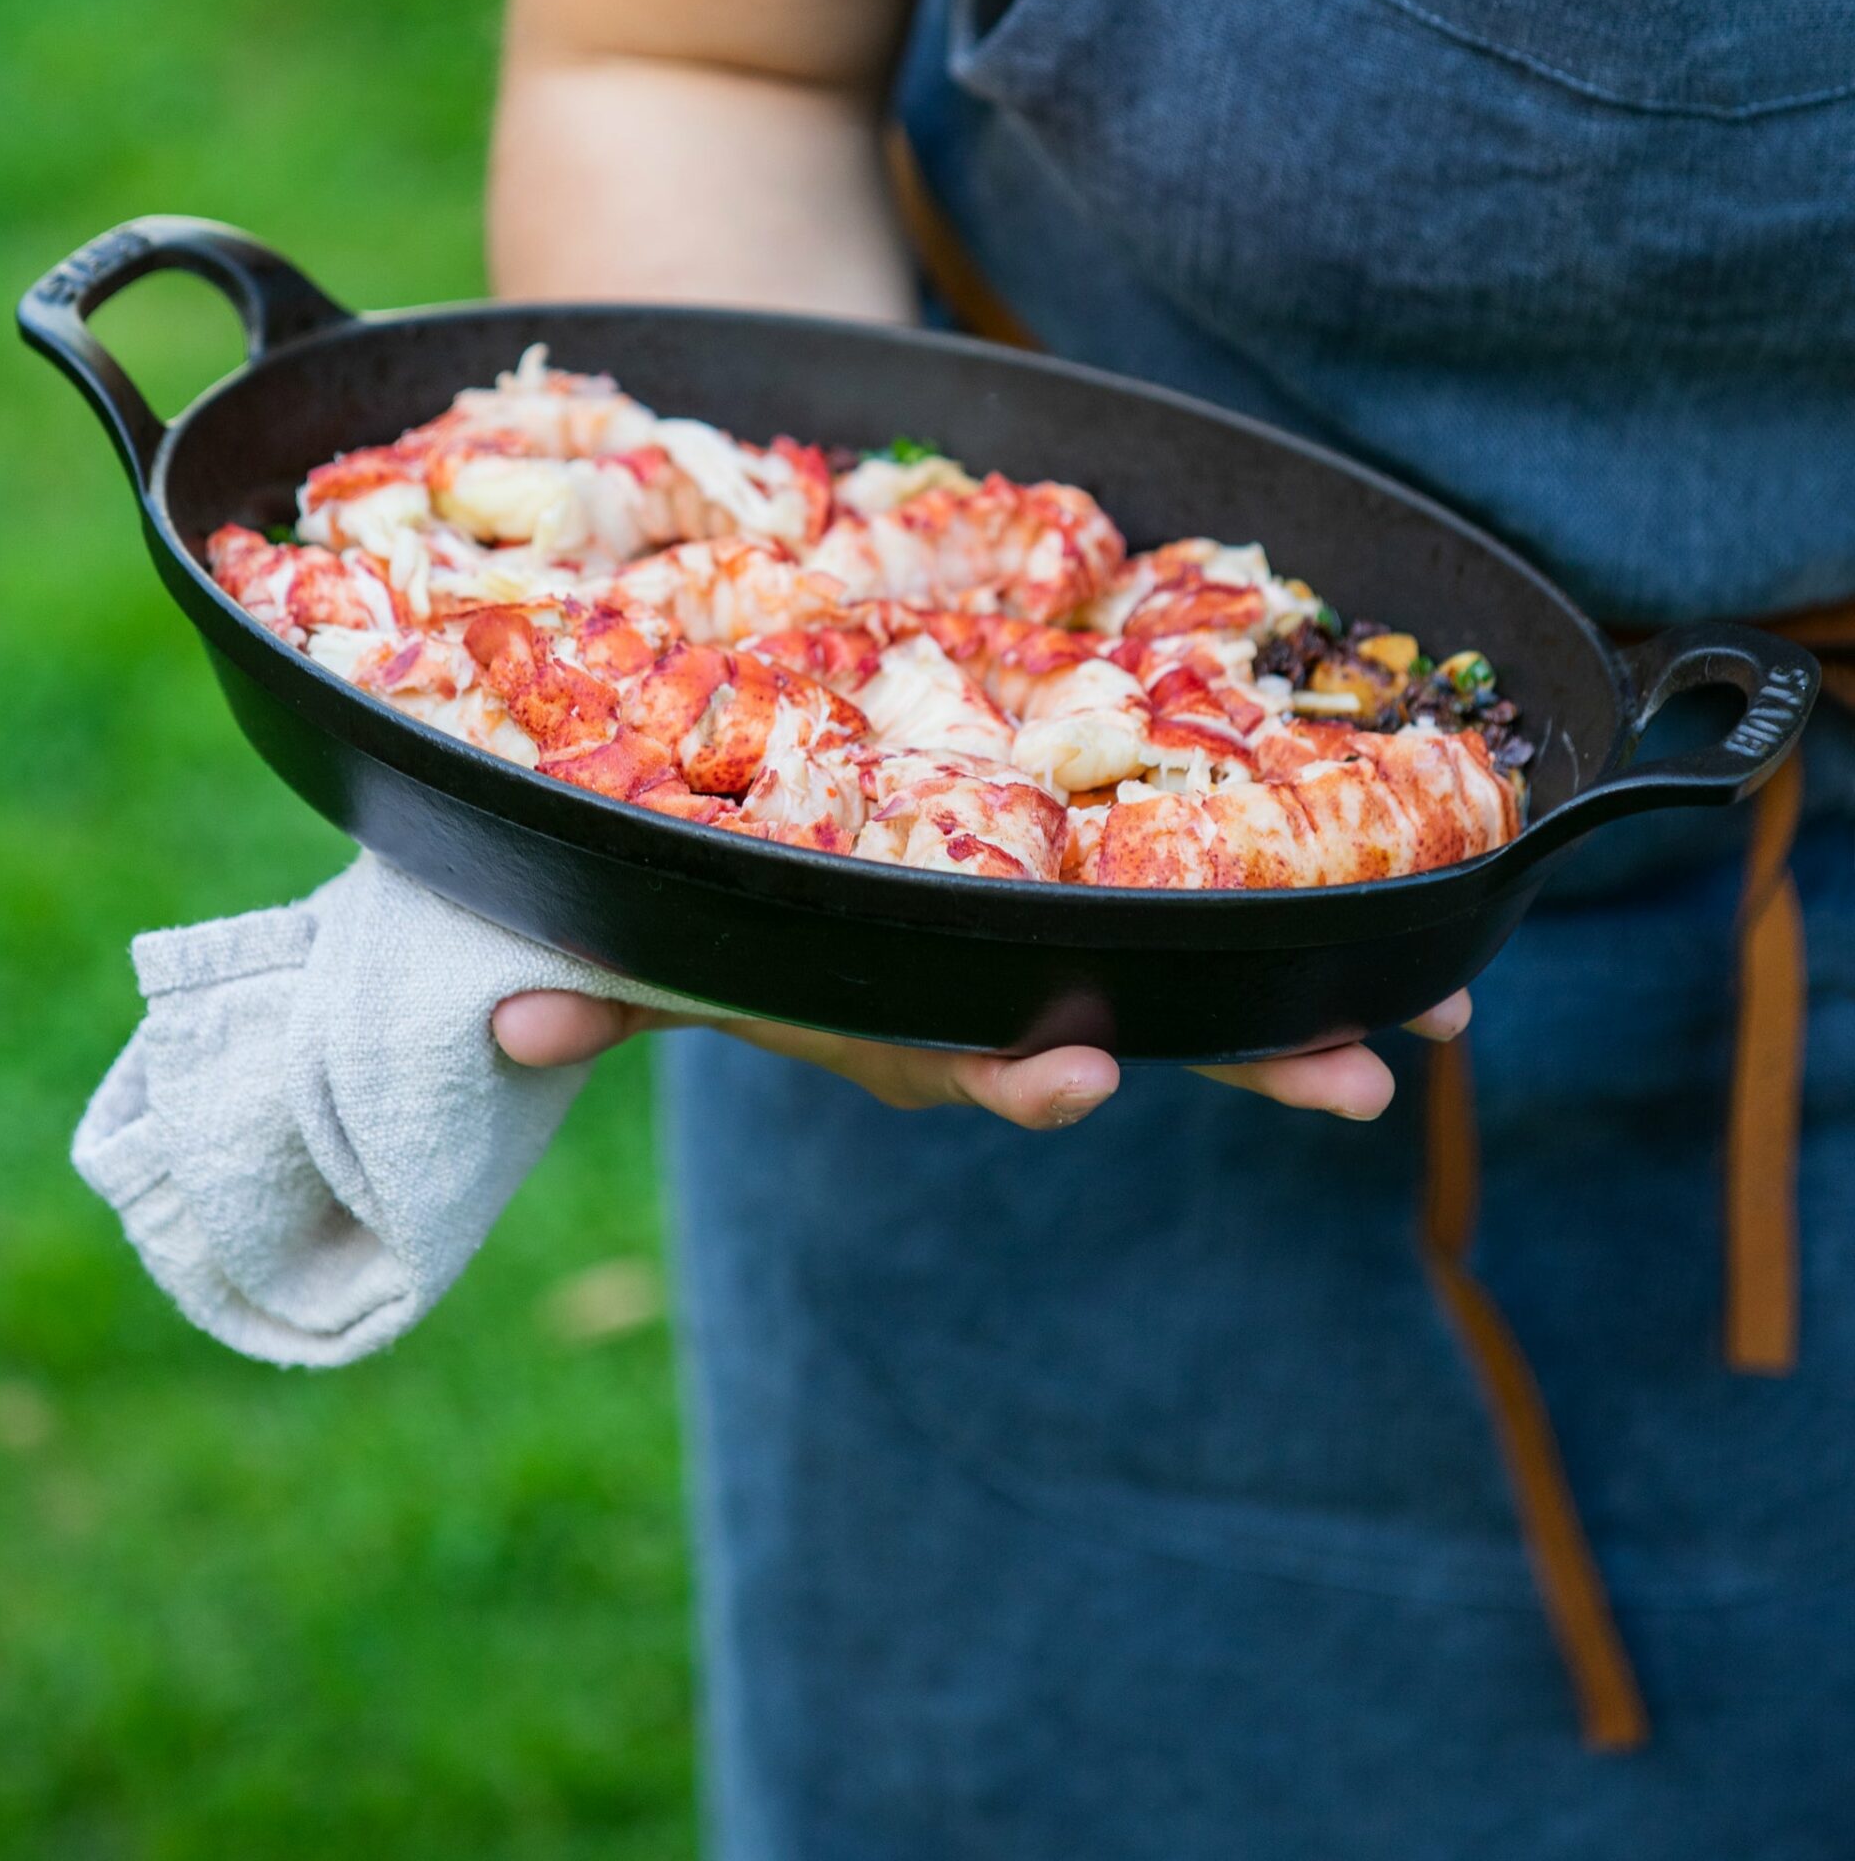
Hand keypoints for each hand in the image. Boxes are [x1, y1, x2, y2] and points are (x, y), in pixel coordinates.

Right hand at [491, 985, 1471, 1129]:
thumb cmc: (739, 914)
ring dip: (1323, 1002)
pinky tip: (1437, 898)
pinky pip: (1226, 906)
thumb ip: (609, 986)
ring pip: (1210, 990)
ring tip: (1449, 1011)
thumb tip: (507, 1017)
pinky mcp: (1118, 892)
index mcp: (912, 1021)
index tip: (1076, 1075)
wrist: (796, 873)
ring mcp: (1079, 957)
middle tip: (1361, 1081)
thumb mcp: (676, 946)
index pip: (979, 1063)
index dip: (1031, 1076)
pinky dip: (1320, 909)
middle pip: (1145, 1043)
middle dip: (1249, 1064)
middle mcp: (1011, 1008)